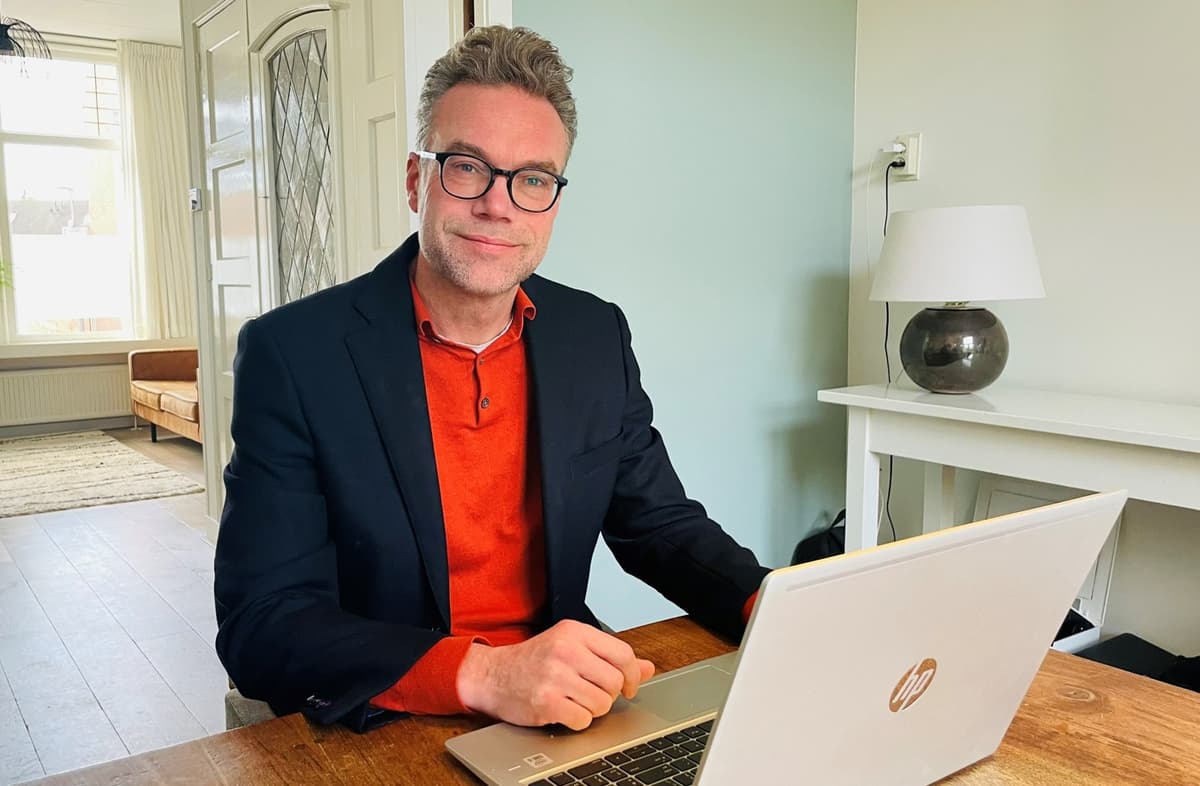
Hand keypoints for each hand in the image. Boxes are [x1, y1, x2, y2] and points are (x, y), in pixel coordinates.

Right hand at [456, 619, 655, 730]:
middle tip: (591, 693)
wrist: (491, 675)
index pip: (623, 654)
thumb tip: (647, 667)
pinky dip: (577, 721)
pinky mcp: (546, 702)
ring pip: (602, 703)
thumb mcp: (570, 647)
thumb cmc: (532, 661)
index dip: (632, 675)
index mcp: (574, 632)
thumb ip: (609, 656)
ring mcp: (555, 676)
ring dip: (592, 709)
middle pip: (614, 681)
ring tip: (574, 700)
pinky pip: (583, 720)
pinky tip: (563, 710)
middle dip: (608, 694)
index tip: (628, 686)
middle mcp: (566, 650)